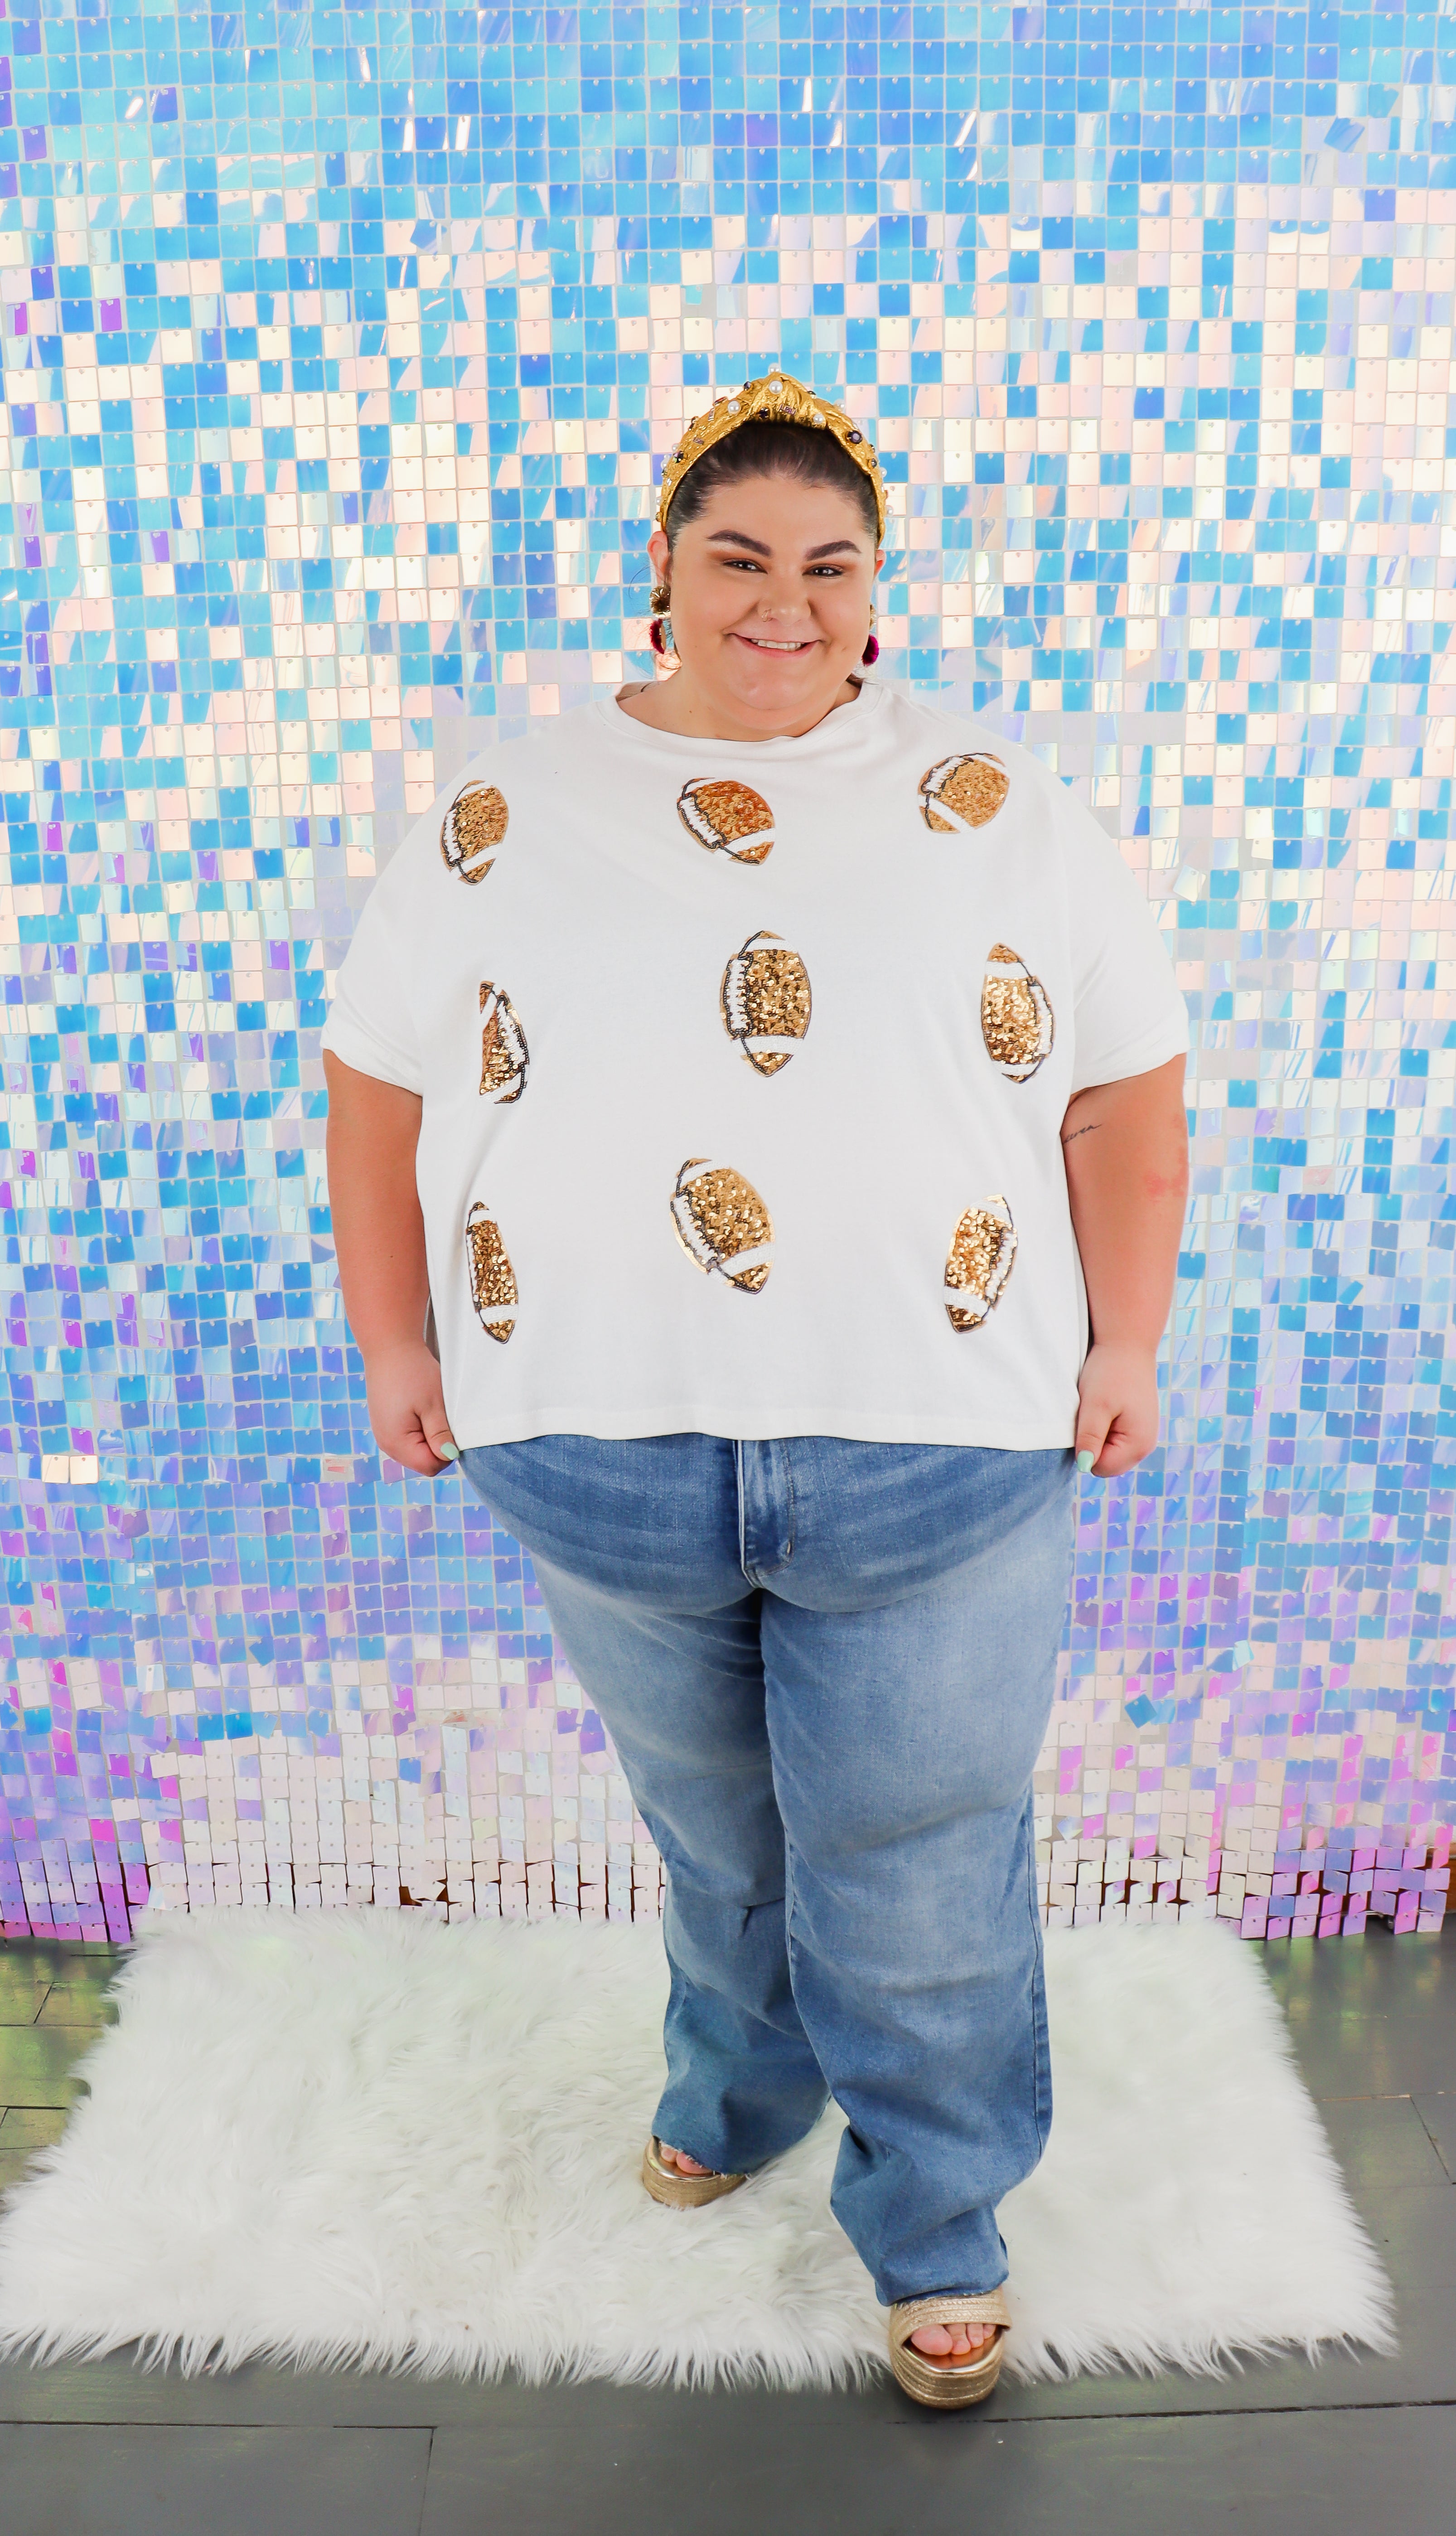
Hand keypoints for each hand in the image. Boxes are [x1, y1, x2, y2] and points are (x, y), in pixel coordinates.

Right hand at [363, 1338, 459, 1476]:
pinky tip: (418, 1406)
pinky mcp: (386, 1424)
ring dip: (428, 1435)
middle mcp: (386, 1444)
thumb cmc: (412, 1372)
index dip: (447, 1451)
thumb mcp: (434, 1405)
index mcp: (396, 1442)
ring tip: (427, 1408)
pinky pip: (408, 1438)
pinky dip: (419, 1427)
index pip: (431, 1467)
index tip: (449, 1426)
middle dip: (437, 1444)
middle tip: (439, 1414)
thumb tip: (449, 1457)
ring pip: (416, 1450)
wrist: (389, 1347)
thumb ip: (441, 1435)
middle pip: (423, 1461)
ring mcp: (384, 1434)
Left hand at [1074, 1339, 1159, 1478]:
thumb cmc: (1110, 1372)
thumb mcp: (1095, 1405)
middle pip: (1106, 1464)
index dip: (1085, 1447)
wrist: (1127, 1344)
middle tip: (1094, 1413)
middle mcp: (1146, 1446)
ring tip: (1101, 1408)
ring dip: (1099, 1435)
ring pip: (1109, 1452)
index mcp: (1138, 1445)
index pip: (1099, 1468)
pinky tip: (1108, 1406)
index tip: (1088, 1420)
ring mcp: (1144, 1436)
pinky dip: (1105, 1427)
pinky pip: (1115, 1440)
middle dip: (1093, 1444)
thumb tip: (1085, 1467)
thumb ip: (1090, 1438)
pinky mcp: (1138, 1426)